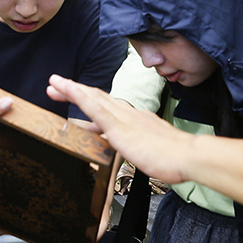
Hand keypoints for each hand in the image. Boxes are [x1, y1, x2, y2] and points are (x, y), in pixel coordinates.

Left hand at [46, 75, 192, 184]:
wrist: (189, 156)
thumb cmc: (176, 157)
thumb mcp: (154, 150)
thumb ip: (142, 147)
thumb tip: (136, 149)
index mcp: (137, 120)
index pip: (109, 107)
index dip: (92, 100)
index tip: (78, 97)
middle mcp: (128, 115)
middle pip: (98, 98)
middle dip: (76, 91)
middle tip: (56, 86)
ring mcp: (123, 119)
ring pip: (92, 98)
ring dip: (72, 89)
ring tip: (54, 84)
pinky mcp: (119, 127)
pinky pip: (94, 108)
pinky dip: (79, 96)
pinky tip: (67, 89)